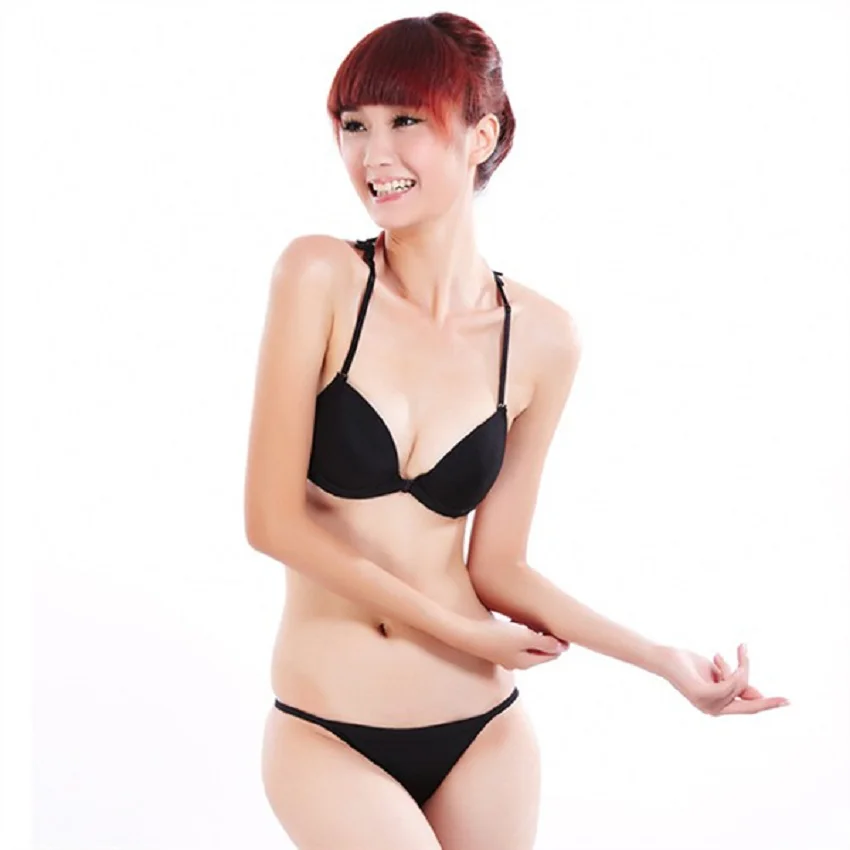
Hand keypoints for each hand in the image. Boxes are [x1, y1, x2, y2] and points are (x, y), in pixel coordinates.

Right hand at [460, 618, 569, 669]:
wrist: (467, 633)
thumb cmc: (497, 635)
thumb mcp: (525, 638)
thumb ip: (545, 643)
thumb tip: (562, 648)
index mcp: (527, 663)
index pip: (552, 654)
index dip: (559, 641)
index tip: (561, 626)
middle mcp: (517, 662)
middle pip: (540, 650)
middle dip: (546, 638)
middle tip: (547, 621)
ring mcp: (506, 655)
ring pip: (527, 644)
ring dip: (532, 633)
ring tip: (531, 620)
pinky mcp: (497, 646)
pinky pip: (515, 639)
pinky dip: (520, 631)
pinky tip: (515, 620)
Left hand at [657, 643, 789, 715]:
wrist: (664, 658)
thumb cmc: (689, 665)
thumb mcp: (718, 674)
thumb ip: (736, 684)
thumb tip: (759, 695)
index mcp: (719, 706)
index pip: (749, 707)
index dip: (768, 703)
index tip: (788, 700)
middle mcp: (714, 710)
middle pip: (746, 692)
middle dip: (746, 670)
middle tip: (742, 648)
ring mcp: (707, 705)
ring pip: (738, 683)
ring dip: (731, 664)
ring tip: (715, 657)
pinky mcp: (701, 695)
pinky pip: (728, 685)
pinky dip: (728, 670)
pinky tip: (716, 660)